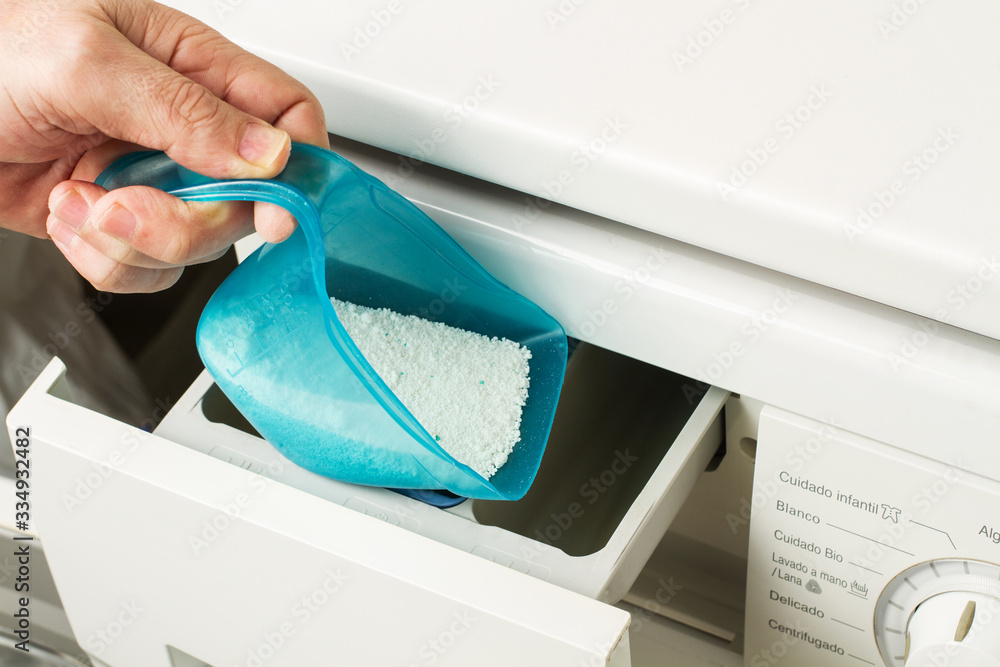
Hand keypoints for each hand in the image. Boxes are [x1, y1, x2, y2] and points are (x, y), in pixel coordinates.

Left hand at [0, 0, 328, 291]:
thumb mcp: (83, 61)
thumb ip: (184, 107)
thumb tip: (268, 153)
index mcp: (191, 64)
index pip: (288, 115)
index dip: (297, 170)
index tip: (271, 216)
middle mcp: (183, 126)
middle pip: (246, 199)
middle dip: (187, 220)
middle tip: (127, 205)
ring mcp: (152, 177)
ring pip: (198, 244)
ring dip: (133, 241)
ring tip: (78, 202)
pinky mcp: (119, 219)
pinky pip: (148, 269)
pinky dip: (103, 258)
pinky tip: (64, 212)